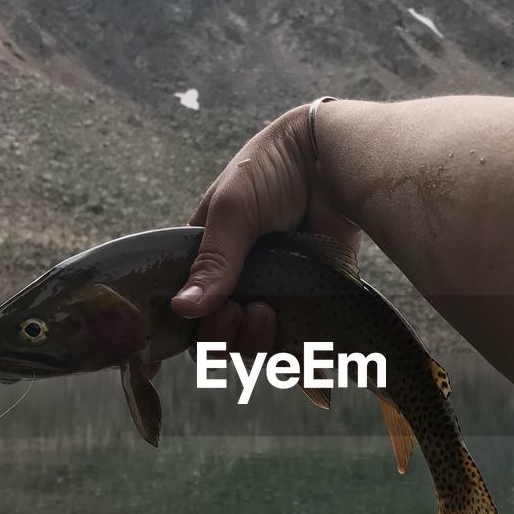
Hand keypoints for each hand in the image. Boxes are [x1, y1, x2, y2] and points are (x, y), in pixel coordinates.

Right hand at [171, 103, 360, 357]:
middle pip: (217, 335)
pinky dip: (291, 352)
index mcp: (207, 256)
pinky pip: (294, 341)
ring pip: (253, 345)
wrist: (331, 161)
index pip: (185, 306)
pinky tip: (292, 339)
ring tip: (268, 312)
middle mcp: (237, 281)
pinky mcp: (308, 300)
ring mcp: (273, 293)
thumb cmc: (273, 172)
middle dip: (223, 335)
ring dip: (255, 341)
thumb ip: (212, 261)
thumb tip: (183, 309)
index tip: (184, 336)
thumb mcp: (232, 211)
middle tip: (239, 310)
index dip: (182, 327)